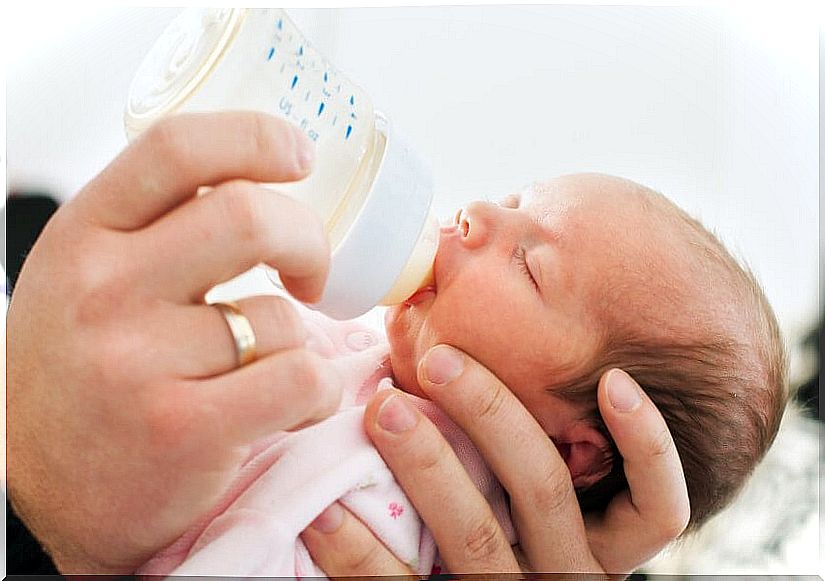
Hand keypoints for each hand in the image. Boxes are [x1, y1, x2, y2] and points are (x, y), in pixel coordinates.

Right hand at [7, 112, 342, 572]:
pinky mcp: (180, 431)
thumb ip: (153, 226)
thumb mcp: (87, 276)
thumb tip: (260, 179)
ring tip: (276, 365)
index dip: (258, 138)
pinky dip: (318, 390)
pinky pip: (299, 380)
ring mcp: (137, 361)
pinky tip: (294, 404)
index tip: (300, 158)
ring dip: (302, 341)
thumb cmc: (80, 370)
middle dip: (309, 241)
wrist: (32, 487)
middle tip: (310, 275)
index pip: (179, 149)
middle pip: (250, 218)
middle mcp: (104, 288)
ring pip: (280, 317)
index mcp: (84, 234)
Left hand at [301, 345, 689, 574]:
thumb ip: (543, 466)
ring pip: (475, 537)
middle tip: (440, 359)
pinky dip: (358, 550)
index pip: (656, 511)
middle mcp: (562, 578)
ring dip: (426, 464)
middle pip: (543, 492)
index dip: (646, 446)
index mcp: (596, 552)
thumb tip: (490, 358)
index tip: (613, 378)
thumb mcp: (547, 524)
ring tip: (381, 408)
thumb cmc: (517, 553)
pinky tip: (325, 509)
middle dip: (493, 415)